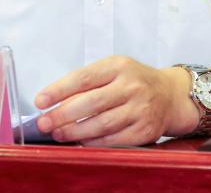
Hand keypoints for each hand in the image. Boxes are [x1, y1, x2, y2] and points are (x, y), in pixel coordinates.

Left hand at [34, 55, 195, 146]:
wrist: (170, 95)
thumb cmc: (134, 81)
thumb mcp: (114, 70)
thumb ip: (88, 82)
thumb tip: (55, 102)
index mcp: (119, 66)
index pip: (84, 77)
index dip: (59, 90)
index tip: (40, 100)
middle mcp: (132, 86)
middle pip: (91, 103)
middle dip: (62, 115)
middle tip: (44, 123)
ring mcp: (140, 109)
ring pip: (101, 124)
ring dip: (75, 132)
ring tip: (58, 134)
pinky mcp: (145, 130)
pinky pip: (114, 140)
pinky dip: (94, 143)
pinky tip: (80, 143)